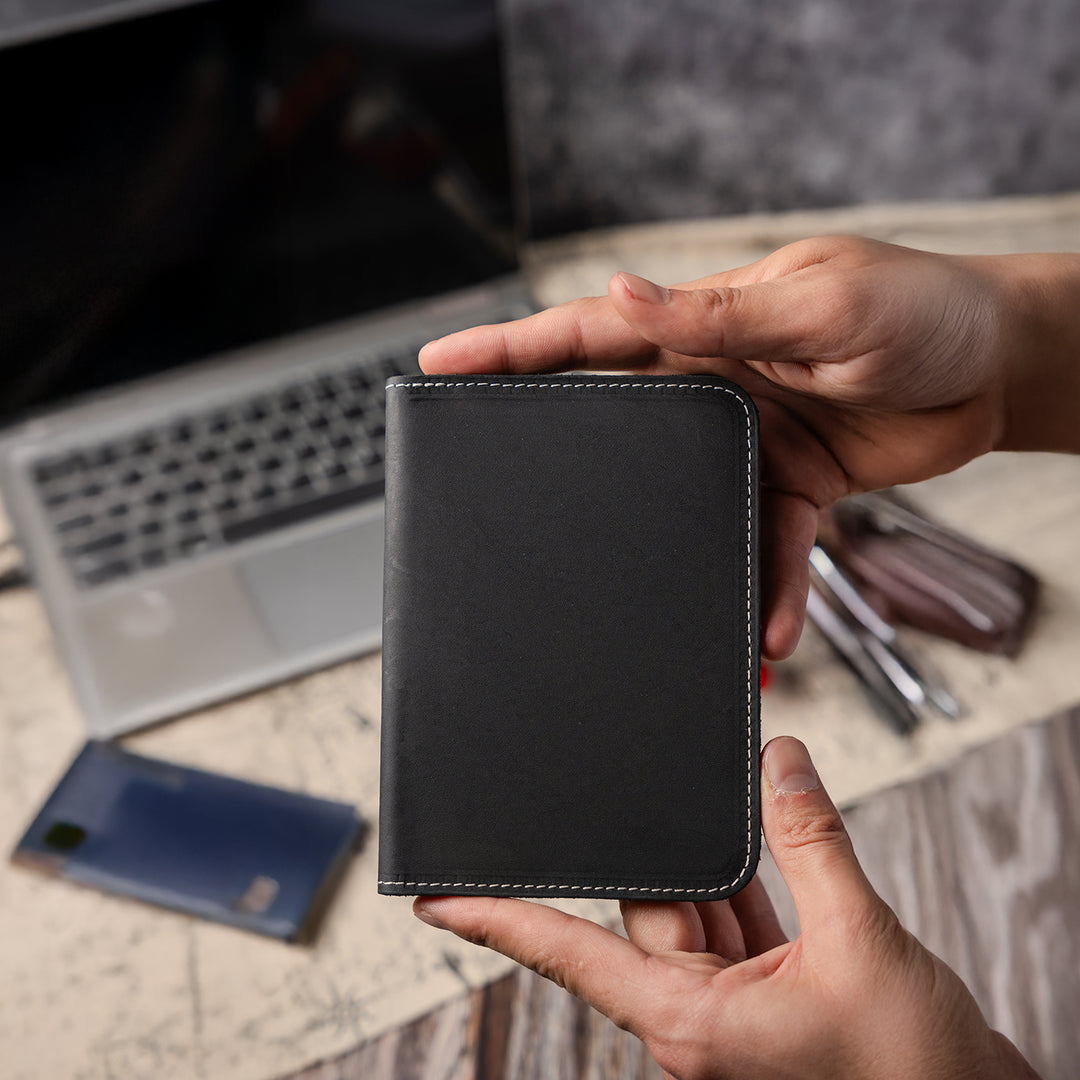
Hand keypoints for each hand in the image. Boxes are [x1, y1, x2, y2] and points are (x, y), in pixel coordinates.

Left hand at [413, 737, 1038, 1079]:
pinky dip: (749, 876)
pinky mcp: (768, 989)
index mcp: (693, 1022)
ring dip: (713, 861)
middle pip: (649, 909)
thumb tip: (779, 763)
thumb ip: (813, 842)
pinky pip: (735, 918)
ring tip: (723, 799)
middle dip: (656, 850)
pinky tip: (759, 832)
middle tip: (640, 783)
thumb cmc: (917, 1072)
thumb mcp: (862, 941)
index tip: (438, 903)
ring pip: (694, 908)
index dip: (499, 923)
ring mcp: (733, 1004)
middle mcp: (699, 1015)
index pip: (571, 955)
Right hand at [420, 237, 1079, 657]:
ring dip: (670, 557)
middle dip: (552, 452)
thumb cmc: (922, 309)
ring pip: (682, 505)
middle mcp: (714, 382)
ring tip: (644, 610)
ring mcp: (748, 441)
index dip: (510, 350)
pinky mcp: (792, 487)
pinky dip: (765, 589)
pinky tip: (767, 633)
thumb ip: (725, 315)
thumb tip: (626, 298)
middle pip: (611, 420)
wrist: (999, 370)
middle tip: (495, 491)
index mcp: (708, 323)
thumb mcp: (824, 302)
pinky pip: (764, 546)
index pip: (589, 334)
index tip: (440, 365)